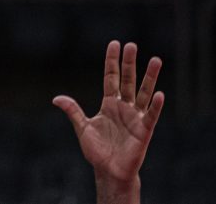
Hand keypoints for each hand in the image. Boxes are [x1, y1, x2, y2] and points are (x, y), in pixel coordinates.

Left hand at [53, 41, 164, 186]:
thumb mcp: (82, 127)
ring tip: (156, 60)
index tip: (115, 44)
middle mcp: (123, 106)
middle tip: (133, 45)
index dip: (112, 61)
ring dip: (150, 77)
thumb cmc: (97, 150)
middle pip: (128, 80)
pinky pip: (151, 114)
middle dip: (130, 63)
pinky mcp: (144, 130)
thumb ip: (73, 111)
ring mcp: (135, 117)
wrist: (109, 170)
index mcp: (109, 104)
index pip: (111, 77)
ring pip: (143, 92)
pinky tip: (159, 94)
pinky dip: (155, 105)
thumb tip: (56, 98)